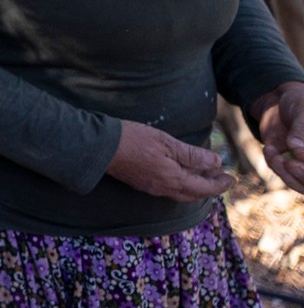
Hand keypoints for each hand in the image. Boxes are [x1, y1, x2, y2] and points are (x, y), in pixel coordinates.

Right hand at [106, 120, 233, 200]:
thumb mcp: (166, 142)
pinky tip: (181, 176)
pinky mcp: (142, 184)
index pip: (204, 187)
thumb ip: (192, 155)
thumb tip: (216, 162)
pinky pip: (170, 190)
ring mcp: (152, 188)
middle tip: (223, 178)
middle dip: (211, 187)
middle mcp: (165, 188)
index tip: (232, 178)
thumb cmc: (134, 139)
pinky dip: (184, 185)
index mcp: (174, 179)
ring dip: (198, 187)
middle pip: (195, 194)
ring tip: (206, 176)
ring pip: (182, 193)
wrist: (101, 147)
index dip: (220, 183)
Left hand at [249, 82, 303, 192]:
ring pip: (301, 185)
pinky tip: (268, 148)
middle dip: (303, 176)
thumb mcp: (302, 111)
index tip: (297, 160)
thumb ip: (302, 131)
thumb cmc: (298, 102)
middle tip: (289, 164)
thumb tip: (298, 151)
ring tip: (276, 157)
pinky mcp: (288, 165)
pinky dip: (274, 165)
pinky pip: (283, 174)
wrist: (278, 101)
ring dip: (288, 175)